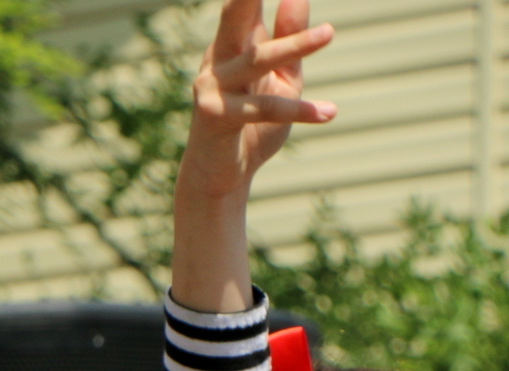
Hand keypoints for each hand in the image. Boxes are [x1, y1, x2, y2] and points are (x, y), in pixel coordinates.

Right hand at [179, 0, 334, 203]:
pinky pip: (266, 108)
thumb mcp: (281, 77)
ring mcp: (213, 87)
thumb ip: (289, 38)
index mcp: (234, 43)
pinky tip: (330, 112)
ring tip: (331, 34)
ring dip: (296, 47)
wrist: (221, 179)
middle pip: (235, 10)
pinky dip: (302, 110)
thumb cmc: (252, 127)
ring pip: (259, 60)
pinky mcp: (216, 116)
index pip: (247, 1)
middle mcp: (218, 58)